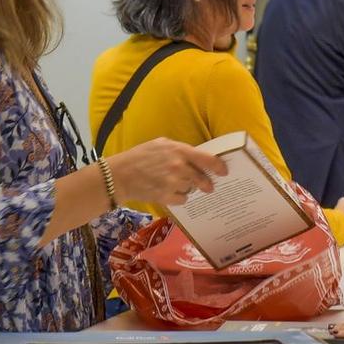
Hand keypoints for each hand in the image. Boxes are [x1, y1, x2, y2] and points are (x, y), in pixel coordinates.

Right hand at [105, 138, 229, 208]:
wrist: (120, 175)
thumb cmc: (139, 156)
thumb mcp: (159, 144)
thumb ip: (178, 149)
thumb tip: (195, 157)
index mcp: (178, 150)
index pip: (207, 159)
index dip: (218, 166)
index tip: (223, 171)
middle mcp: (179, 166)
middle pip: (202, 178)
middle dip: (206, 184)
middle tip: (208, 186)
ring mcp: (173, 182)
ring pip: (191, 188)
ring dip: (187, 188)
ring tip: (174, 185)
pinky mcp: (166, 196)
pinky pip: (182, 199)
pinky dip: (178, 197)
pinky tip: (169, 193)